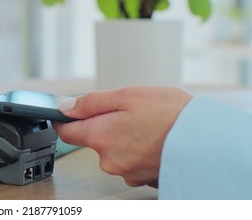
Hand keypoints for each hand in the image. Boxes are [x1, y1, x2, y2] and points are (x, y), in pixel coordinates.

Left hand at [53, 86, 191, 186]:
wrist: (208, 141)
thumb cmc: (171, 115)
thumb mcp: (127, 95)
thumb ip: (91, 103)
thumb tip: (66, 107)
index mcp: (100, 137)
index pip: (67, 132)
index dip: (65, 120)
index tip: (68, 114)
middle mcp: (109, 160)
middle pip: (93, 140)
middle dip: (105, 125)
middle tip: (129, 113)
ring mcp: (126, 172)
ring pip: (113, 151)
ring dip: (123, 138)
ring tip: (147, 125)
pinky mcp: (142, 178)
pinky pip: (130, 161)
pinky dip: (137, 150)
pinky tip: (153, 139)